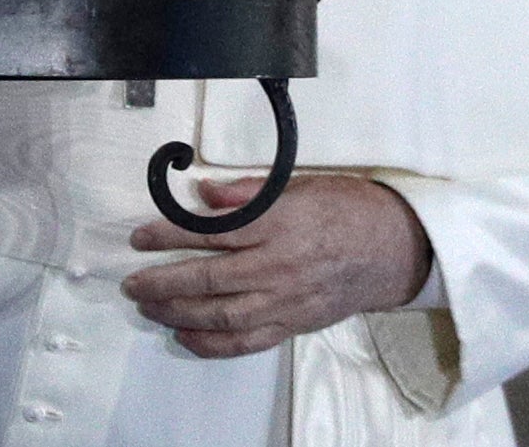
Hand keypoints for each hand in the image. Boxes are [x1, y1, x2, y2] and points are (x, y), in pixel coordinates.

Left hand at [121, 174, 433, 357]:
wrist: (397, 249)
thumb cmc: (347, 209)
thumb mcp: (299, 184)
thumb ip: (246, 191)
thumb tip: (201, 193)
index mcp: (278, 225)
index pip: (210, 233)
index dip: (169, 236)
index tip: (139, 238)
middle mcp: (279, 267)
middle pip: (208, 280)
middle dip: (162, 282)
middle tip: (131, 283)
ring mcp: (287, 301)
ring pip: (222, 316)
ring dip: (178, 314)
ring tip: (149, 307)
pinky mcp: (295, 324)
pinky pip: (248, 341)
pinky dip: (213, 344)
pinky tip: (186, 337)